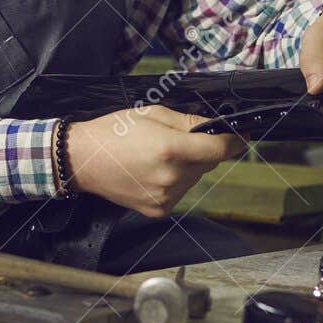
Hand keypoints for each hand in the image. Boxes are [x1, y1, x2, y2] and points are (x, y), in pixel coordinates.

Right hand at [64, 106, 246, 218]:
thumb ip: (187, 121)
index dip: (233, 141)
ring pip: (194, 178)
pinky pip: (180, 191)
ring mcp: (165, 197)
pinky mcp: (158, 209)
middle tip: (177, 140)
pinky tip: (153, 171)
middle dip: (201, 150)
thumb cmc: (113, 132)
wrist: (82, 160)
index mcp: (170, 149)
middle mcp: (171, 177)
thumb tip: (214, 126)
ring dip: (187, 166)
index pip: (218, 149)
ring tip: (158, 156)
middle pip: (207, 163)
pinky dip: (175, 180)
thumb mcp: (151, 113)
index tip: (239, 137)